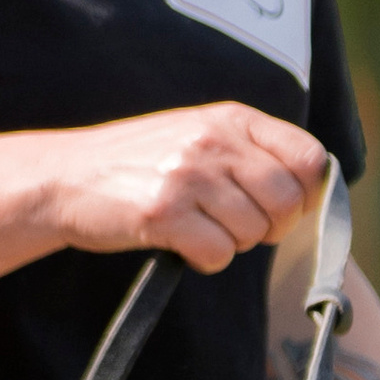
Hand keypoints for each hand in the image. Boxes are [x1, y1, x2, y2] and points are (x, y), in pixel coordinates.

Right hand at [32, 103, 327, 270]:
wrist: (66, 177)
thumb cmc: (139, 163)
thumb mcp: (199, 134)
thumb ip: (251, 151)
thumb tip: (313, 191)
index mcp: (231, 118)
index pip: (310, 159)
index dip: (306, 195)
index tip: (283, 209)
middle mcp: (213, 141)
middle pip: (286, 201)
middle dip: (271, 228)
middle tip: (238, 228)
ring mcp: (187, 176)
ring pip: (253, 232)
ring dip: (232, 244)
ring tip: (199, 229)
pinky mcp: (163, 214)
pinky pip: (218, 254)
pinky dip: (206, 261)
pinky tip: (182, 246)